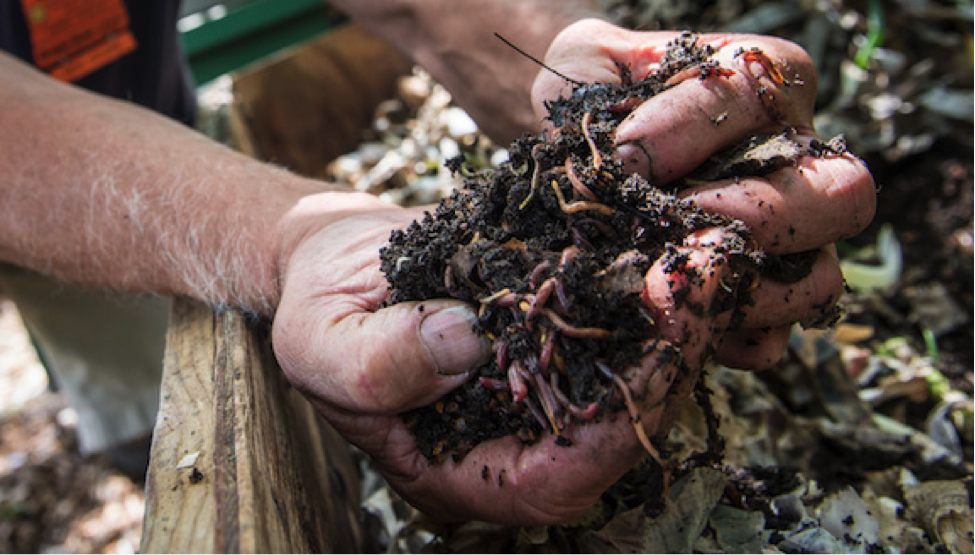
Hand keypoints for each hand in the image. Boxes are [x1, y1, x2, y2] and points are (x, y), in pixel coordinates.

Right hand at [270, 193, 741, 524]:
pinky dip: (649, 287)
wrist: (335, 258)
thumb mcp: (321, 342)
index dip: (609, 432)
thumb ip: (380, 363)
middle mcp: (514, 437)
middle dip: (666, 362)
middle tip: (701, 282)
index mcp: (457, 469)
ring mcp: (541, 385)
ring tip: (703, 254)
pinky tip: (674, 241)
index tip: (653, 359)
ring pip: (628, 376)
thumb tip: (468, 342)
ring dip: (674, 320)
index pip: (552, 483)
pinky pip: (615, 325)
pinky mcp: (555, 333)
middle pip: (610, 429)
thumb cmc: (320, 309)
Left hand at [533, 19, 875, 369]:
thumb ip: (603, 98)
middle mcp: (799, 163)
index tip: (624, 156)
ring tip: (669, 278)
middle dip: (755, 214)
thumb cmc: (597, 106)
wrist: (583, 156)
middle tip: (675, 223)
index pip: (759, 94)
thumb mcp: (589, 71)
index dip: (690, 126)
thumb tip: (625, 167)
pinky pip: (769, 339)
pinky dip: (721, 338)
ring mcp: (791, 242)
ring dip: (747, 288)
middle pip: (842, 194)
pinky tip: (670, 318)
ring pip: (820, 280)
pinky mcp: (757, 303)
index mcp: (767, 82)